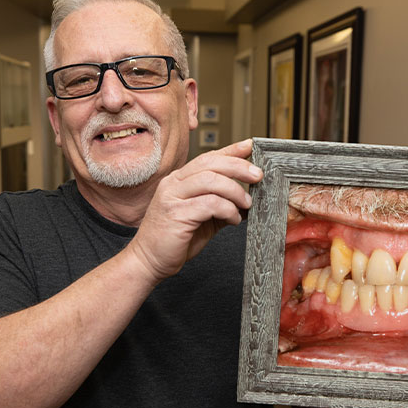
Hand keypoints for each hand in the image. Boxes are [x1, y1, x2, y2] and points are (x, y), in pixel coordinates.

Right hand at [127, 139, 262, 281]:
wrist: (149, 262)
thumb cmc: (174, 241)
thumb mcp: (202, 218)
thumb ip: (220, 205)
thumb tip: (247, 200)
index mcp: (179, 180)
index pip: (207, 158)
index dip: (230, 150)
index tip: (250, 146)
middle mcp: (173, 184)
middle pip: (210, 164)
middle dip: (238, 166)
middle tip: (257, 175)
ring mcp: (172, 197)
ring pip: (210, 180)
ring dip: (235, 191)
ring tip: (246, 204)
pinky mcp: (176, 214)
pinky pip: (209, 204)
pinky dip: (227, 210)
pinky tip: (234, 219)